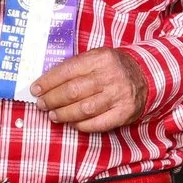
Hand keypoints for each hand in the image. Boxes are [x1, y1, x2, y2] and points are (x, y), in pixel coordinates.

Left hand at [31, 48, 149, 131]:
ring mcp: (118, 95)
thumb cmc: (114, 67)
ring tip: (54, 115)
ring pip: (83, 109)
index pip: (67, 70)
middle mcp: (110, 76)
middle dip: (52, 99)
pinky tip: (72, 123)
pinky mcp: (124, 112)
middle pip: (73, 91)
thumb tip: (47, 81)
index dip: (48, 82)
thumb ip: (77, 66)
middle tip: (42, 104)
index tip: (36, 89)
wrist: (147, 76)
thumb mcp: (98, 57)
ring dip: (64, 114)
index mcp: (101, 58)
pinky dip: (81, 125)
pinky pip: (98, 123)